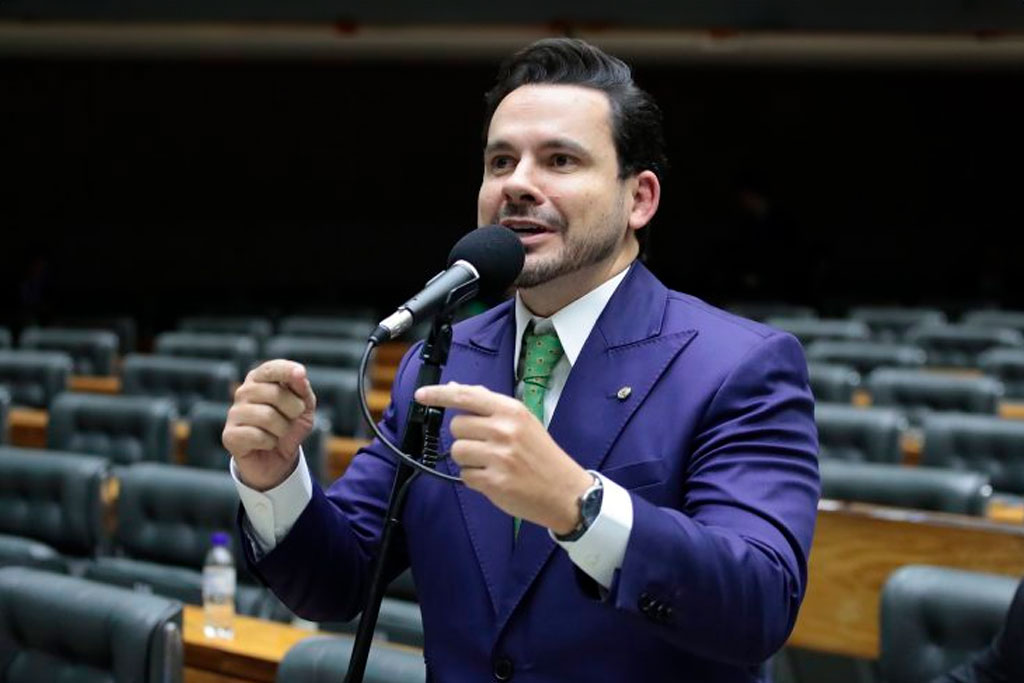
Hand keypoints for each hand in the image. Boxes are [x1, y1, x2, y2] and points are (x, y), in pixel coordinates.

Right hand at [222, 359, 316, 490]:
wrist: (277, 459)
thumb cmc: (290, 426)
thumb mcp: (304, 406)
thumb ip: (302, 388)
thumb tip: (299, 374)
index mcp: (260, 380)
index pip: (271, 368)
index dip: (287, 370)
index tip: (301, 374)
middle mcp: (243, 392)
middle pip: (274, 394)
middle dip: (293, 409)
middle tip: (292, 418)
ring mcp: (234, 413)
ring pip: (267, 416)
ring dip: (282, 429)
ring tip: (279, 432)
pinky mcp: (229, 435)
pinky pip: (258, 436)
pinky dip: (270, 442)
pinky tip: (266, 443)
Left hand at [414, 382, 593, 533]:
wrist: (565, 491)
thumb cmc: (541, 455)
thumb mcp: (522, 421)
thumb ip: (488, 405)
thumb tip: (455, 389)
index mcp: (511, 410)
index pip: (466, 396)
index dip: (439, 396)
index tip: (421, 396)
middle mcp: (504, 430)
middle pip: (457, 426)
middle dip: (465, 437)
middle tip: (487, 446)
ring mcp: (499, 456)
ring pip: (457, 452)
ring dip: (468, 460)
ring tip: (491, 464)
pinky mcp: (494, 482)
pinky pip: (465, 476)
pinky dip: (475, 479)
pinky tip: (495, 478)